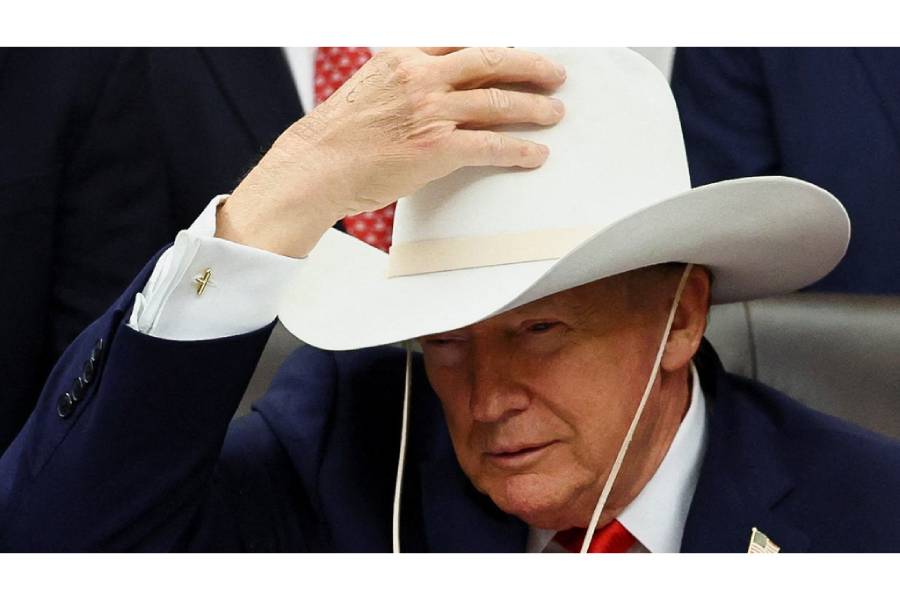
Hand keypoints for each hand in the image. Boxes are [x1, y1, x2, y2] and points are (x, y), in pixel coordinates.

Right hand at [217, 47, 566, 257]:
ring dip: (532, 107)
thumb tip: (434, 90)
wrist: (316, 165)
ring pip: (496, 101)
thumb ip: (405, 81)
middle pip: (490, 61)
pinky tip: (535, 153)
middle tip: (554, 75)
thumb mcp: (370, 88)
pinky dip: (517, 149)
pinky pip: (490, 144)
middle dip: (529, 66)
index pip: (462, 43)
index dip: (496, 47)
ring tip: (553, 113)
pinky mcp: (437, 146)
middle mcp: (420, 76)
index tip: (516, 49)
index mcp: (403, 56)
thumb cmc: (338, 136)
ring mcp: (430, 109)